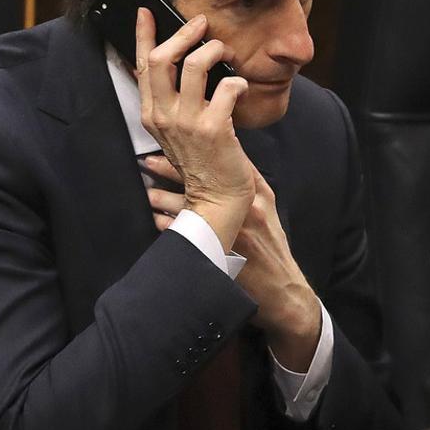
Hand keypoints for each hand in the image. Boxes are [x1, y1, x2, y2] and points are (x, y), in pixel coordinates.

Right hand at [135, 8, 255, 251]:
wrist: (216, 199)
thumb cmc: (203, 161)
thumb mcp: (177, 130)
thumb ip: (172, 100)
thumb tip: (178, 64)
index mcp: (152, 114)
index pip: (143, 66)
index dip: (145, 35)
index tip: (148, 11)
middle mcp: (165, 116)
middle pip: (164, 59)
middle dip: (184, 33)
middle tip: (201, 24)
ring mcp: (189, 123)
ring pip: (195, 66)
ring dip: (214, 50)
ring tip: (226, 52)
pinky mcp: (215, 129)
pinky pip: (227, 87)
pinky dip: (237, 81)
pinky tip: (241, 86)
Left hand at [145, 159, 321, 370]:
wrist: (281, 287)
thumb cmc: (272, 246)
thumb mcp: (268, 209)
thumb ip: (250, 186)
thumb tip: (228, 162)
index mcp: (256, 194)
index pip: (225, 163)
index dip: (199, 151)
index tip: (176, 142)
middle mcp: (243, 208)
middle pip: (202, 181)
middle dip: (173, 170)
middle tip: (149, 162)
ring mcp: (229, 229)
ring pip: (189, 206)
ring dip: (164, 198)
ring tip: (148, 192)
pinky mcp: (217, 250)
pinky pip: (186, 234)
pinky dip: (168, 225)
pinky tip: (156, 219)